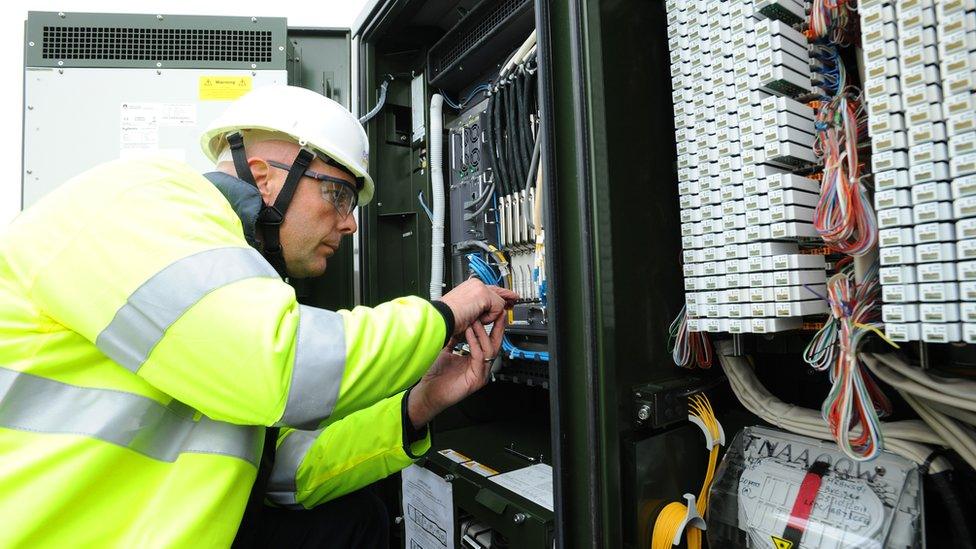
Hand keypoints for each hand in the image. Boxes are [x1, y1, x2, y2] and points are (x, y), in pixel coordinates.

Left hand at [407, 314, 506, 428]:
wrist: (428, 393)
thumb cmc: (435, 376)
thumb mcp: (447, 351)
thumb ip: (455, 339)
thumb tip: (457, 324)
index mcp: (476, 361)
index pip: (490, 341)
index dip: (493, 327)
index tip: (492, 313)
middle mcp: (481, 367)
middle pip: (496, 344)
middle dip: (497, 328)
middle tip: (497, 313)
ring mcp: (481, 373)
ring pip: (489, 349)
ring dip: (482, 333)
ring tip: (475, 321)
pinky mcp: (476, 379)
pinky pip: (479, 357)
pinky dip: (474, 343)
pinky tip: (468, 332)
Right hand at [439, 279, 517, 335]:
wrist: (442, 319)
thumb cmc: (448, 319)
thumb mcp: (466, 312)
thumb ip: (478, 310)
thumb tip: (486, 314)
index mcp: (469, 288)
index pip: (489, 289)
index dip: (500, 295)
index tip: (509, 297)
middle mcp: (475, 285)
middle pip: (498, 290)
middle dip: (507, 297)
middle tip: (515, 298)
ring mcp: (479, 287)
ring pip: (498, 302)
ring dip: (489, 315)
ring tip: (476, 320)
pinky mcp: (484, 294)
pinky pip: (497, 308)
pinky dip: (489, 317)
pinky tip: (477, 318)